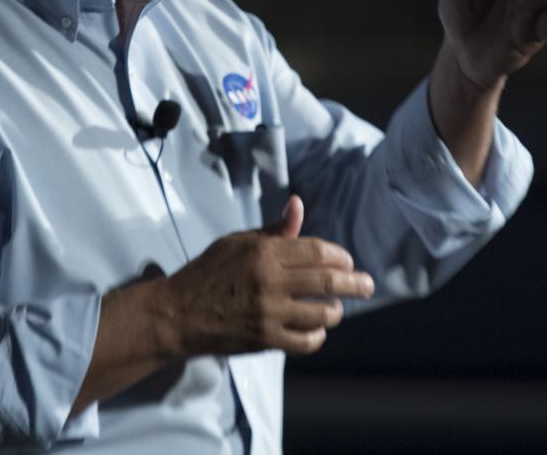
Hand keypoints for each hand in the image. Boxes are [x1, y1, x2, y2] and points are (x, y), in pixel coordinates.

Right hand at [158, 195, 374, 356]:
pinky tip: (318, 330)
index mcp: (264, 252)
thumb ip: (274, 230)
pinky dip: (318, 336)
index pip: (318, 251)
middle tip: (368, 285)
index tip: (348, 261)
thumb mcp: (238, 241)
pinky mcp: (264, 340)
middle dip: (356, 283)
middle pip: (328, 282)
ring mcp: (268, 313)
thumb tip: (298, 204)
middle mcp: (269, 281)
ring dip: (336, 311)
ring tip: (337, 308)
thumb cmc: (209, 272)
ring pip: (321, 314)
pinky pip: (304, 341)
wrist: (178, 313)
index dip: (340, 256)